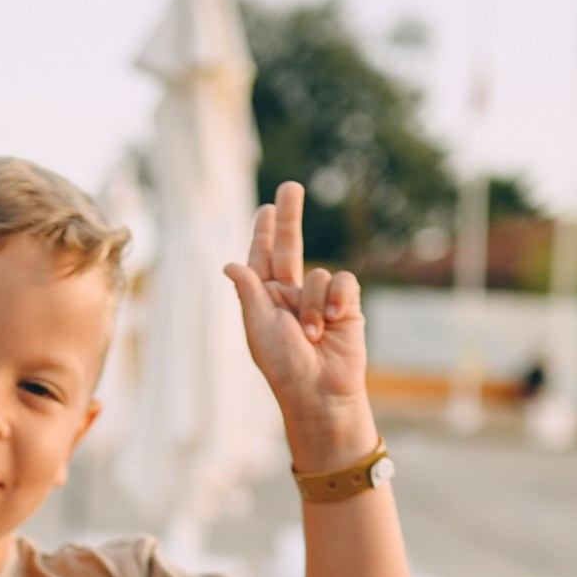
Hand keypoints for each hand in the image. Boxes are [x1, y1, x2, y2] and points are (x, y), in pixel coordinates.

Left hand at [224, 180, 376, 467]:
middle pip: (290, 247)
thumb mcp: (260, 328)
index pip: (262, 260)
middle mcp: (291, 296)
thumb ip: (249, 292)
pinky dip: (337, 300)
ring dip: (314, 306)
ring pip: (318, 275)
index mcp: (264, 301)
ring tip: (312, 334)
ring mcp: (319, 299)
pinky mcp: (347, 305)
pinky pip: (343, 282)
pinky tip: (334, 322)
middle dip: (289, 218)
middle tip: (290, 186)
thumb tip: (229, 264)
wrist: (320, 390)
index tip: (265, 210)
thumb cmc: (284, 365)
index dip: (263, 235)